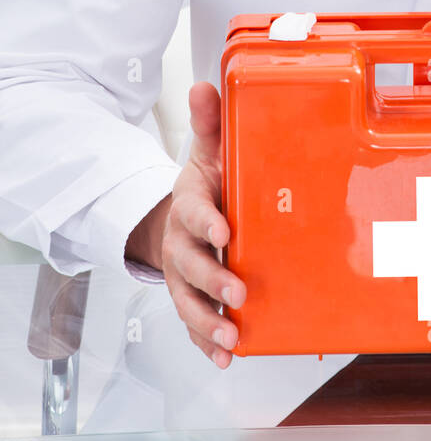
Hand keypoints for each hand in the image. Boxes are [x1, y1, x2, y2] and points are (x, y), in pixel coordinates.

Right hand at [127, 81, 245, 367]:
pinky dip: (205, 342)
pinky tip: (225, 355)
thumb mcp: (209, 150)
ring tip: (230, 335)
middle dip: (213, 279)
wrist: (182, 215)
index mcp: (189, 203)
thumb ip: (211, 122)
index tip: (224, 231)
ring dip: (208, 320)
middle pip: (190, 264)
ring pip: (188, 300)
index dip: (206, 222)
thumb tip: (205, 85)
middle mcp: (182, 243)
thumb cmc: (207, 183)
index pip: (192, 212)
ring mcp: (184, 274)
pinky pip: (194, 323)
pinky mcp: (192, 298)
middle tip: (238, 290)